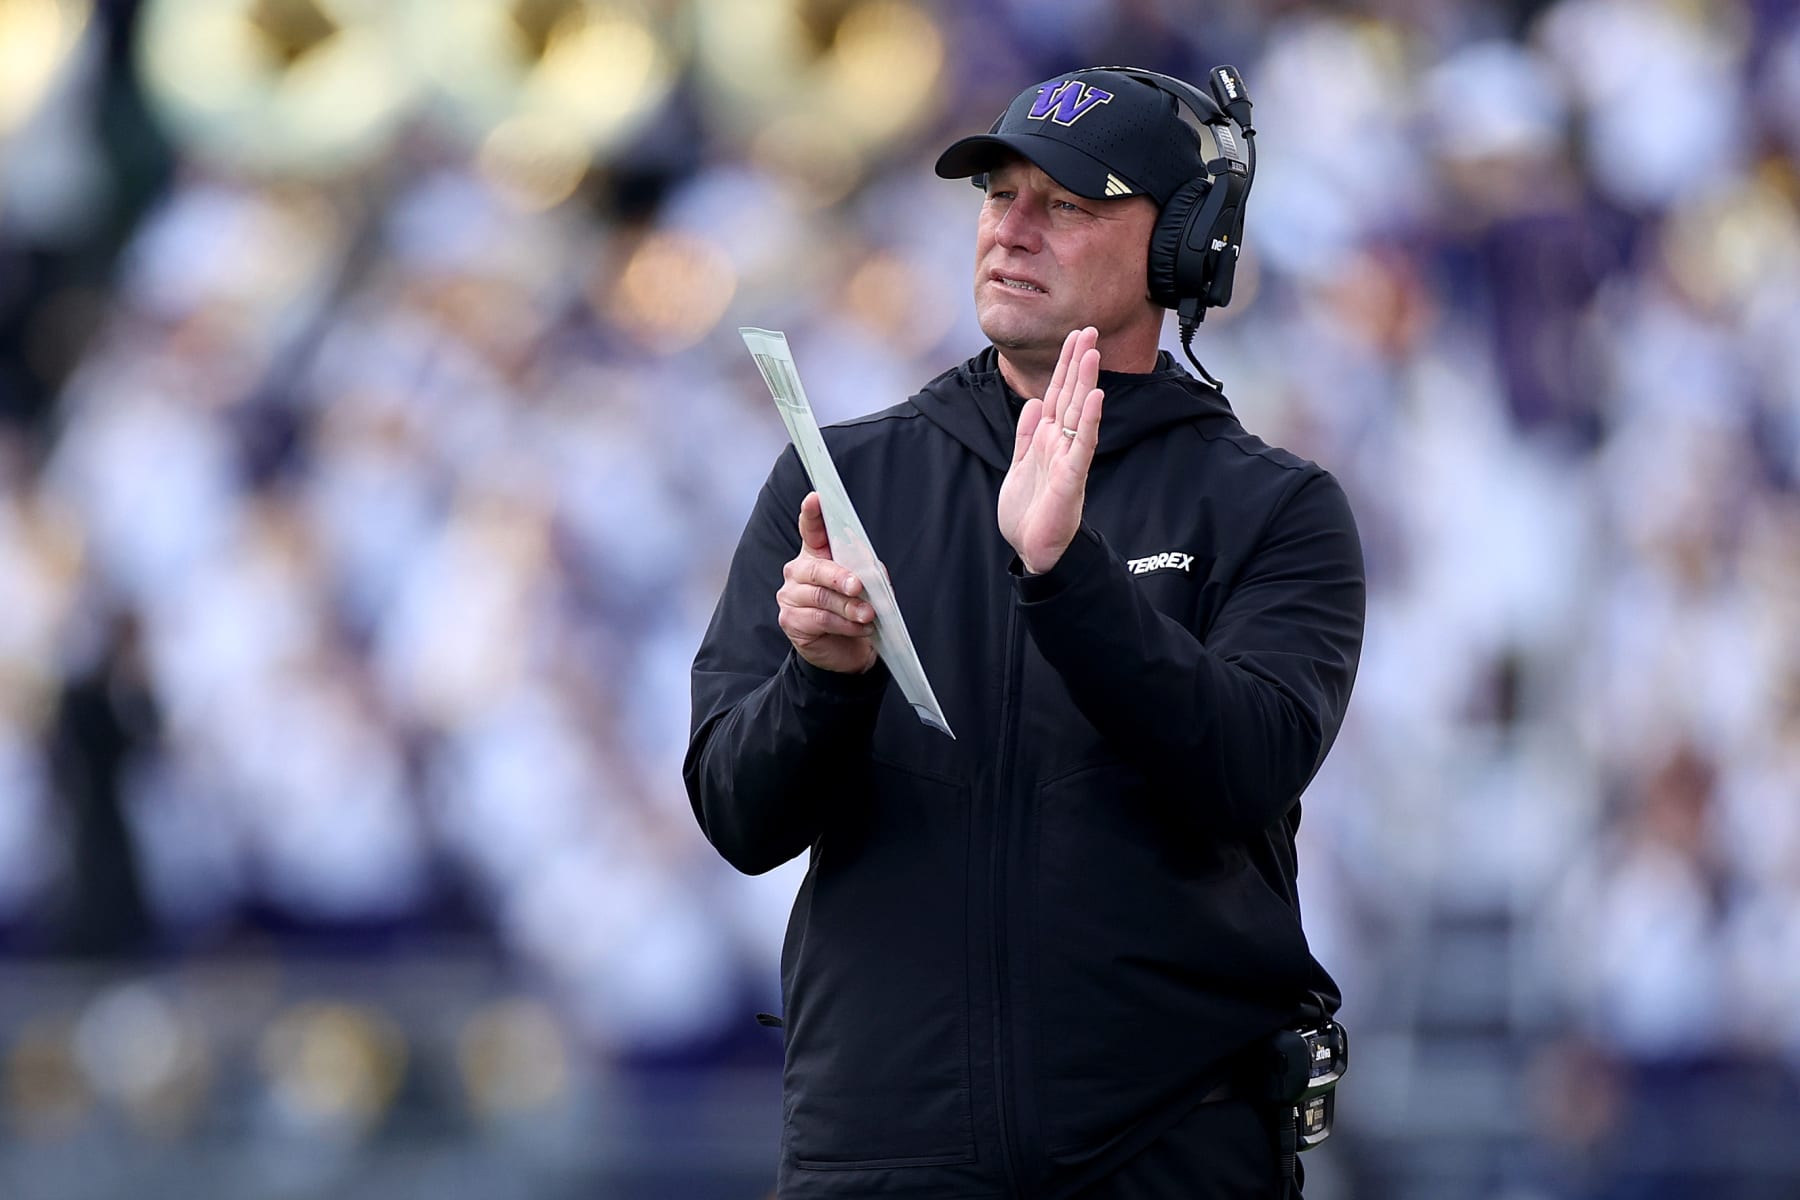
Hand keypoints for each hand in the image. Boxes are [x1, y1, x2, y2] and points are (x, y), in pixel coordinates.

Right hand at [778, 492, 877, 673]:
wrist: (847, 649)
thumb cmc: (854, 610)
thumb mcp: (865, 586)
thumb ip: (866, 572)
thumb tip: (869, 572)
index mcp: (815, 554)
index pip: (811, 529)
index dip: (812, 513)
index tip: (816, 498)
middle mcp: (798, 571)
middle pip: (816, 569)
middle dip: (840, 578)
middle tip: (858, 587)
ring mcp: (790, 596)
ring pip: (820, 597)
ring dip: (849, 607)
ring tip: (868, 615)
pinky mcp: (791, 620)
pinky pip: (820, 619)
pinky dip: (845, 624)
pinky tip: (859, 628)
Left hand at [997, 326, 1103, 573]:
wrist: (1033, 549)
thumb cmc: (1028, 511)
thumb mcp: (1019, 464)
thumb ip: (1025, 434)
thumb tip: (1031, 403)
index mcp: (1046, 439)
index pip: (1056, 394)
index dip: (1063, 366)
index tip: (1073, 338)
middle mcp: (1060, 443)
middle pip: (1069, 395)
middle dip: (1077, 363)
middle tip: (1088, 330)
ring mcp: (1068, 458)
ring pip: (1077, 413)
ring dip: (1084, 382)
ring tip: (1092, 352)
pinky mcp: (1071, 477)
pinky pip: (1082, 444)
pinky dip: (1088, 420)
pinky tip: (1094, 397)